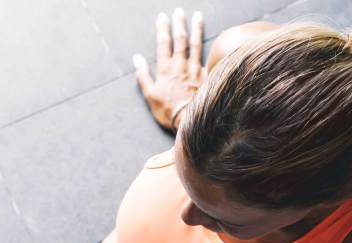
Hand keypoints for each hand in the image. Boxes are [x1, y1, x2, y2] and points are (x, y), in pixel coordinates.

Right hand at [133, 8, 204, 131]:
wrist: (189, 121)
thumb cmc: (168, 111)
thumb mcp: (150, 96)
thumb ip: (143, 75)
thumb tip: (137, 58)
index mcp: (166, 70)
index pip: (164, 44)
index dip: (163, 29)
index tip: (163, 17)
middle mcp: (181, 66)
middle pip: (180, 40)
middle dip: (179, 24)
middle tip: (179, 11)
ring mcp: (195, 70)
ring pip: (195, 45)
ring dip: (196, 29)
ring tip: (197, 16)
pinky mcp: (206, 76)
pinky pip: (208, 58)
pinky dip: (210, 48)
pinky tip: (214, 40)